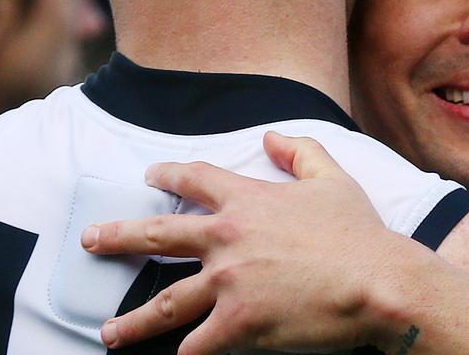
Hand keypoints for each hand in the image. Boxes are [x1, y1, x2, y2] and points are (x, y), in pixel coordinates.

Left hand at [82, 132, 412, 353]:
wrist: (378, 283)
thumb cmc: (361, 234)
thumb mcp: (334, 180)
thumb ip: (300, 151)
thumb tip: (272, 136)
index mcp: (247, 200)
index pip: (193, 179)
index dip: (167, 174)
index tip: (150, 176)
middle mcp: (226, 239)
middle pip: (158, 236)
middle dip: (117, 238)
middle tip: (90, 242)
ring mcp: (228, 284)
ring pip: (165, 303)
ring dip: (133, 320)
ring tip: (108, 331)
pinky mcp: (238, 325)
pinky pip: (198, 344)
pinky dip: (185, 353)